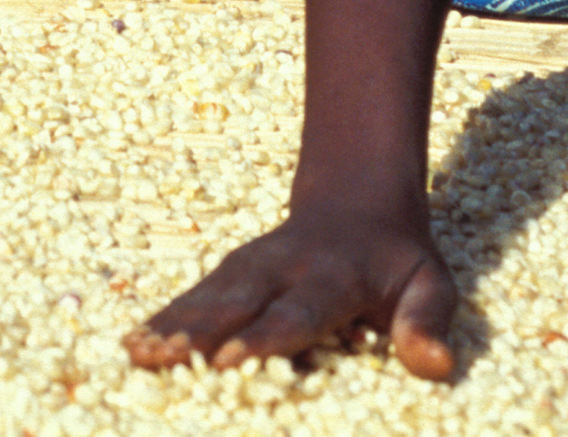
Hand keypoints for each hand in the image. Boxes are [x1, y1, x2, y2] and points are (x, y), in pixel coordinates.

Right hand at [124, 206, 460, 381]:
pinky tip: (133, 345)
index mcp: (334, 275)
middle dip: (200, 331)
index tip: (233, 358)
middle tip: (164, 357)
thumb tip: (435, 367)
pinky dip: (164, 318)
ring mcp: (252, 265)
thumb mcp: (431, 282)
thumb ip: (427, 321)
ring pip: (208, 296)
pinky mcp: (231, 270)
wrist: (358, 201)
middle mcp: (284, 267)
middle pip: (238, 303)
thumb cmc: (399, 259)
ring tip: (136, 353)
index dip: (266, 336)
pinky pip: (195, 295)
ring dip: (172, 325)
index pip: (298, 311)